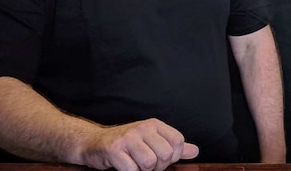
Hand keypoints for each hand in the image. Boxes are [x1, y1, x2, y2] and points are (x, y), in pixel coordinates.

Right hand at [77, 118, 198, 170]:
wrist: (94, 143)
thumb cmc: (127, 144)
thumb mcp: (152, 140)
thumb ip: (173, 146)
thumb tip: (195, 151)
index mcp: (155, 125)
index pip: (178, 142)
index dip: (173, 157)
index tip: (161, 160)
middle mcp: (143, 128)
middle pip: (165, 155)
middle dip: (158, 167)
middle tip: (146, 165)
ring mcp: (128, 138)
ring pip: (149, 163)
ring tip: (136, 165)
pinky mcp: (114, 150)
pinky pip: (131, 169)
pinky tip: (125, 167)